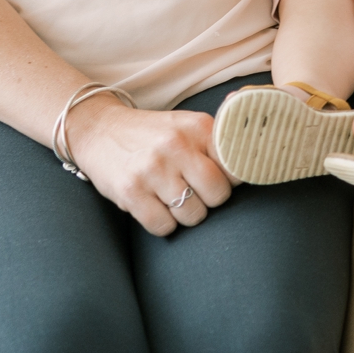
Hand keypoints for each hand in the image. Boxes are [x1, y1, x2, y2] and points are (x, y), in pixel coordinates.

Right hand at [67, 95, 232, 235]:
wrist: (99, 130)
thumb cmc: (152, 135)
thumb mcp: (186, 126)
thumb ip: (216, 143)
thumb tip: (254, 162)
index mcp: (197, 126)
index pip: (236, 165)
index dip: (232, 180)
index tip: (222, 181)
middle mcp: (176, 146)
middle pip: (218, 195)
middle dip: (211, 201)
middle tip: (196, 193)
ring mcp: (152, 169)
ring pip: (193, 214)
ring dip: (186, 215)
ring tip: (173, 199)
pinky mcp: (130, 191)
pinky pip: (163, 226)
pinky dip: (163, 224)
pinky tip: (155, 207)